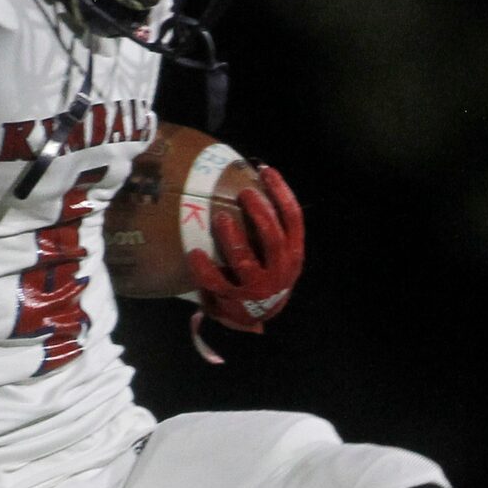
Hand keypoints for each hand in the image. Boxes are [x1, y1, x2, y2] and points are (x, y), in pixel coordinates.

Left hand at [188, 165, 302, 333]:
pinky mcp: (235, 299)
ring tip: (221, 217)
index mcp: (293, 253)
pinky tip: (193, 253)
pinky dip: (204, 268)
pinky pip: (216, 282)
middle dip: (259, 213)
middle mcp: (280, 269)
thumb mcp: (280, 255)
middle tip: (244, 193)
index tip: (266, 171)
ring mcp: (257, 286)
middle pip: (272, 237)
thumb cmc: (267, 274)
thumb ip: (272, 230)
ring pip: (245, 260)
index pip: (293, 218)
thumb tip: (251, 185)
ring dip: (232, 237)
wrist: (260, 315)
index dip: (281, 192)